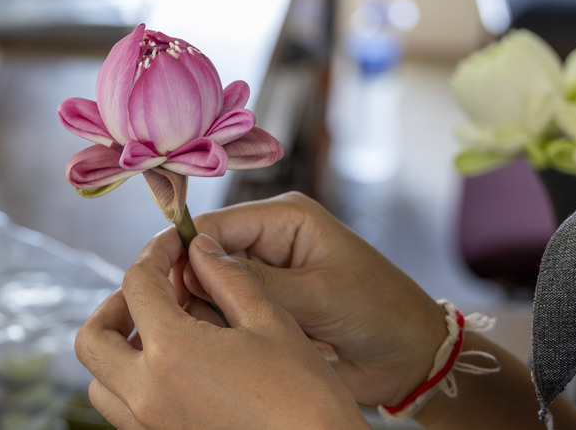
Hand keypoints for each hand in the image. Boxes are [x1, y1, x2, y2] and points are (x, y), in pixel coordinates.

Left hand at [75, 231, 369, 428]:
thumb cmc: (305, 396)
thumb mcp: (270, 323)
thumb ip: (228, 279)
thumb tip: (202, 249)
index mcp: (172, 352)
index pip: (138, 285)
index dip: (154, 253)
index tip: (174, 243)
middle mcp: (146, 394)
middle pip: (92, 339)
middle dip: (115, 305)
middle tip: (152, 291)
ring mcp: (149, 427)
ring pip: (99, 382)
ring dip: (117, 350)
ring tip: (159, 334)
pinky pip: (123, 413)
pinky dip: (132, 384)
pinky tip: (174, 371)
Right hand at [174, 192, 447, 407]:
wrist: (409, 356)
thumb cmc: (378, 311)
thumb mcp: (317, 293)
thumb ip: (255, 280)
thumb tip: (196, 260)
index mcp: (284, 219)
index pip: (217, 224)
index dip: (187, 251)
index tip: (166, 285)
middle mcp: (270, 242)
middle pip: (208, 256)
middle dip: (199, 287)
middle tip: (199, 320)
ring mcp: (268, 277)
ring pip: (213, 288)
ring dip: (214, 312)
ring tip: (228, 335)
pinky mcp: (268, 306)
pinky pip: (230, 312)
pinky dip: (228, 329)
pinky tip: (239, 345)